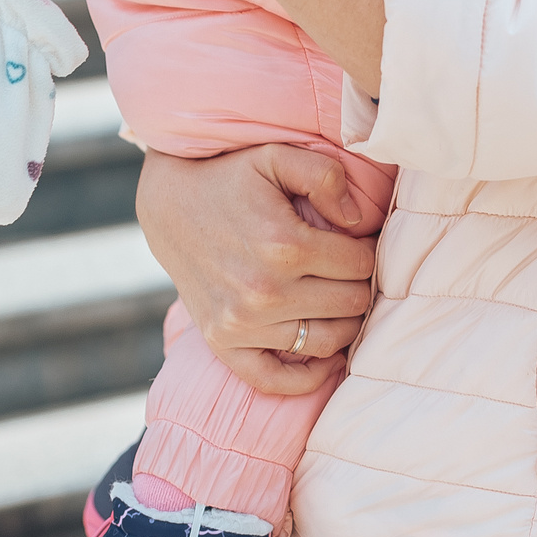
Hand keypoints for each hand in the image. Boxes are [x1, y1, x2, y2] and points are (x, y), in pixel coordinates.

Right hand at [134, 145, 378, 395]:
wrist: (169, 205)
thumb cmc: (230, 178)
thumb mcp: (276, 156)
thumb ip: (325, 175)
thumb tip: (358, 221)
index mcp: (284, 244)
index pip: (361, 265)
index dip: (367, 251)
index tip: (357, 243)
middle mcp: (264, 291)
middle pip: (351, 304)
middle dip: (358, 284)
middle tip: (347, 268)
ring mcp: (242, 323)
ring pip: (328, 341)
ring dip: (343, 321)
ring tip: (336, 297)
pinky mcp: (223, 342)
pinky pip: (276, 379)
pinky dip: (307, 377)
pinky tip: (326, 356)